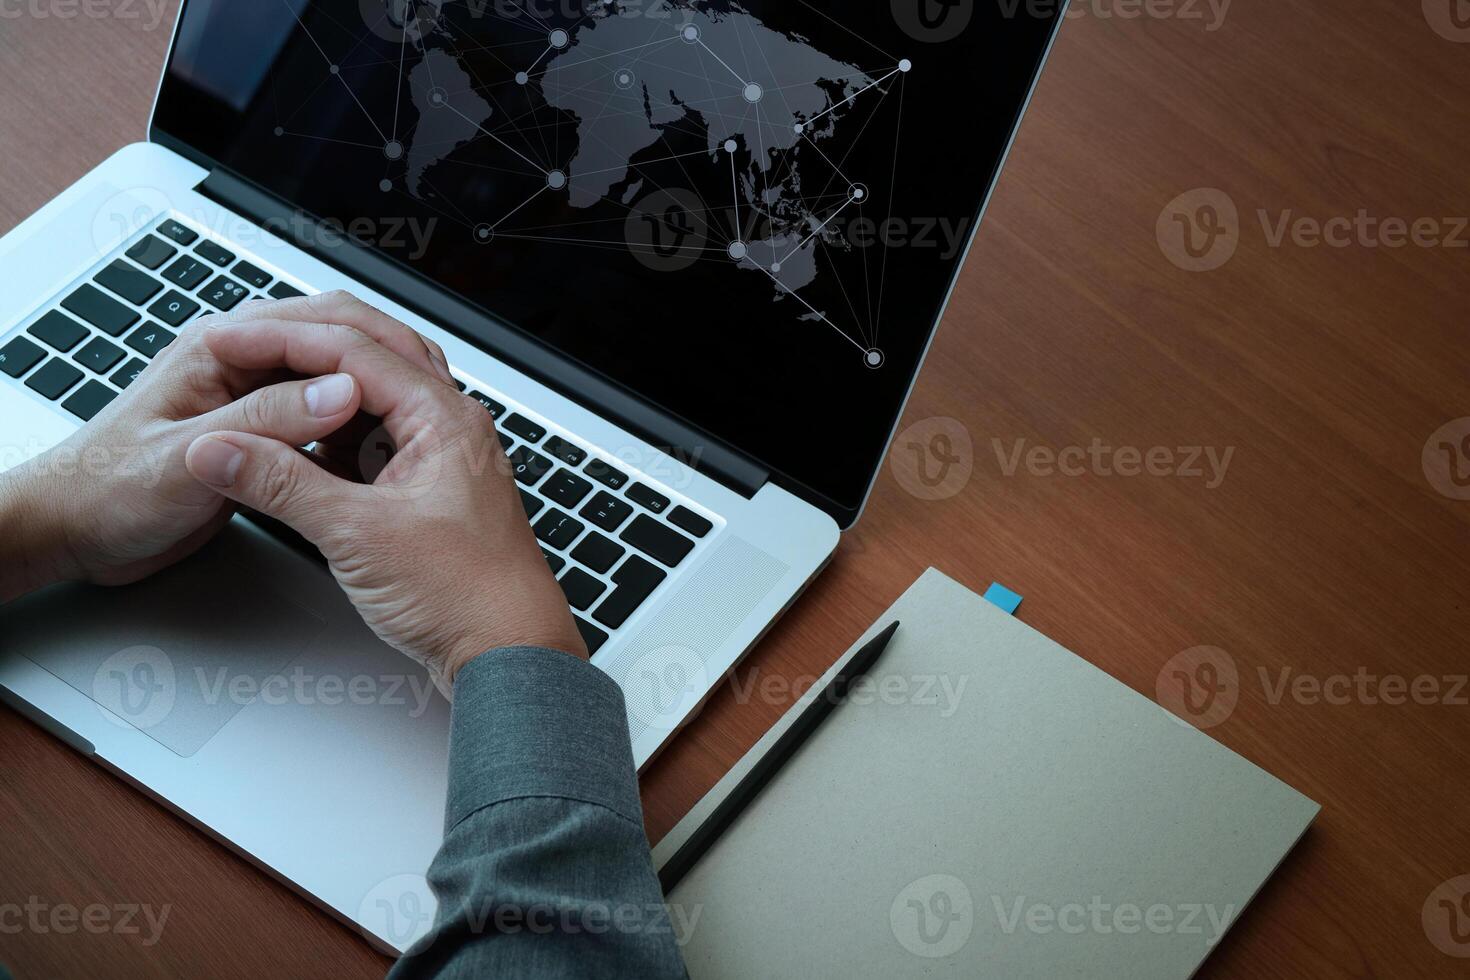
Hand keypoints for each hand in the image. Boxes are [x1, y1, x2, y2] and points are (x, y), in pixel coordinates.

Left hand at [0, 291, 453, 600]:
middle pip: (336, 340)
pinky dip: (357, 431)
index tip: (415, 381)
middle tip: (435, 396)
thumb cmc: (106, 488)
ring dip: (377, 396)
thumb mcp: (190, 458)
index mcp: (218, 348)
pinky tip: (379, 459)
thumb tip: (340, 390)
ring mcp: (254, 397)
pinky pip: (324, 418)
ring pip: (335, 379)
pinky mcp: (262, 433)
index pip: (315, 323)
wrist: (74, 531)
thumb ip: (266, 422)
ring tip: (422, 425)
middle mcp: (242, 364)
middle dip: (388, 362)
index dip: (372, 348)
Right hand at [183, 314, 586, 692]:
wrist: (509, 654)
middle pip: (371, 356)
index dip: (283, 337)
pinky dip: (334, 432)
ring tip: (264, 381)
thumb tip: (222, 450)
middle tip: (245, 339)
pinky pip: (378, 439)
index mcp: (446, 419)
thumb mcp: (358, 536)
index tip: (229, 335)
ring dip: (320, 388)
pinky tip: (300, 443)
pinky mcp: (431, 493)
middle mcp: (451, 428)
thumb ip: (282, 485)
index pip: (355, 349)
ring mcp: (443, 459)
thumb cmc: (469, 597)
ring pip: (375, 398)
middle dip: (304, 345)